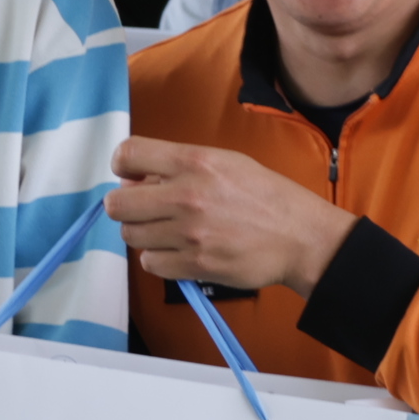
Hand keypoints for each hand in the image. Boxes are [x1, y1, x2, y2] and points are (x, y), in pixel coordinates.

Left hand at [105, 138, 357, 297]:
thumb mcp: (226, 162)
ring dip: (145, 234)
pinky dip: (160, 259)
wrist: (300, 237)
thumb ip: (181, 165)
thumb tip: (137, 179)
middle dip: (128, 206)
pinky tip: (180, 251)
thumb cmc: (265, 196)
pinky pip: (150, 263)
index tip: (132, 176)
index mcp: (194, 162)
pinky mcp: (195, 265)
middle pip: (118, 204)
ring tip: (170, 231)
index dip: (122, 166)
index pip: (127, 155)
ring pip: (131, 235)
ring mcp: (189, 233)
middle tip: (148, 209)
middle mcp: (186, 195)